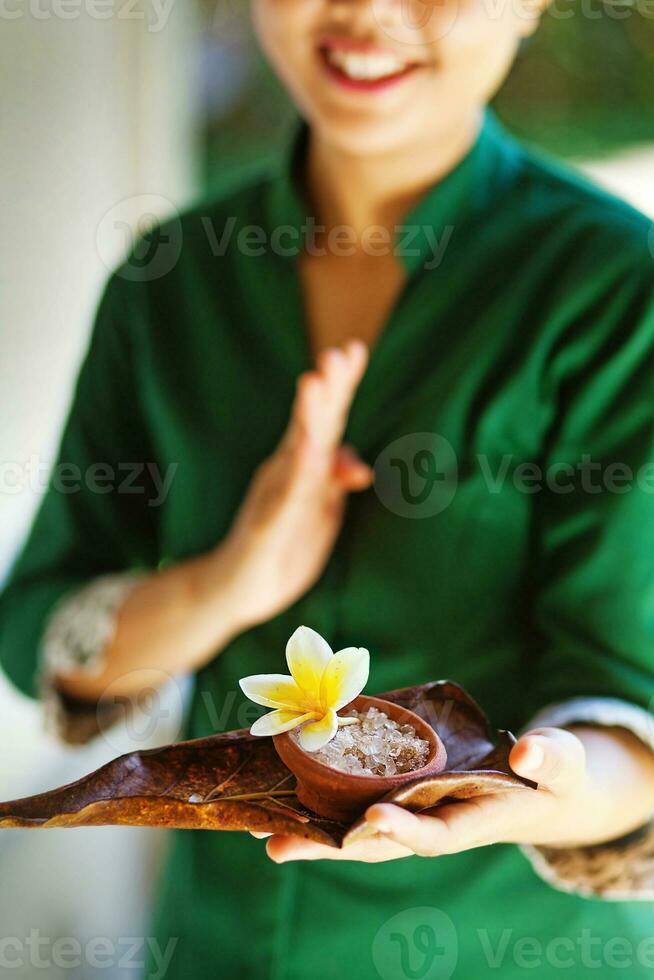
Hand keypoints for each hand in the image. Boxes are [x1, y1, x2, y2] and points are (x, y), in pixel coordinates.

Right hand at [218, 340, 370, 631]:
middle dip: (327, 390)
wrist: (236, 591)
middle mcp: (286, 473)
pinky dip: (296, 473)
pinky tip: (306, 449)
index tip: (354, 349)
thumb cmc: (282, 545)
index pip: (326, 420)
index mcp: (304, 467)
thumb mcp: (318, 513)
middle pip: (311, 426)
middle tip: (338, 353)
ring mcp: (273, 498)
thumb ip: (335, 481)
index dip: (340, 386)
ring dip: (306, 419)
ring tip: (315, 383)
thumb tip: (360, 465)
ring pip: (295, 454)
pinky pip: (283, 499)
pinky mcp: (265, 530)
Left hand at [258, 726, 653, 862]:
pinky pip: (356, 800)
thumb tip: (527, 751)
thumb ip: (551, 758)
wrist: (535, 788)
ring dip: (312, 832)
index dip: (402, 831)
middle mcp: (431, 823)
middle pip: (376, 841)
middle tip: (279, 844)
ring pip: (356, 828)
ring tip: (262, 832)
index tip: (371, 817)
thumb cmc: (551, 776)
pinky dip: (323, 801)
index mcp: (470, 822)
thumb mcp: (561, 764)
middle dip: (329, 845)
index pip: (432, 835)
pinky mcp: (399, 792)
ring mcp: (412, 811)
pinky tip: (284, 794)